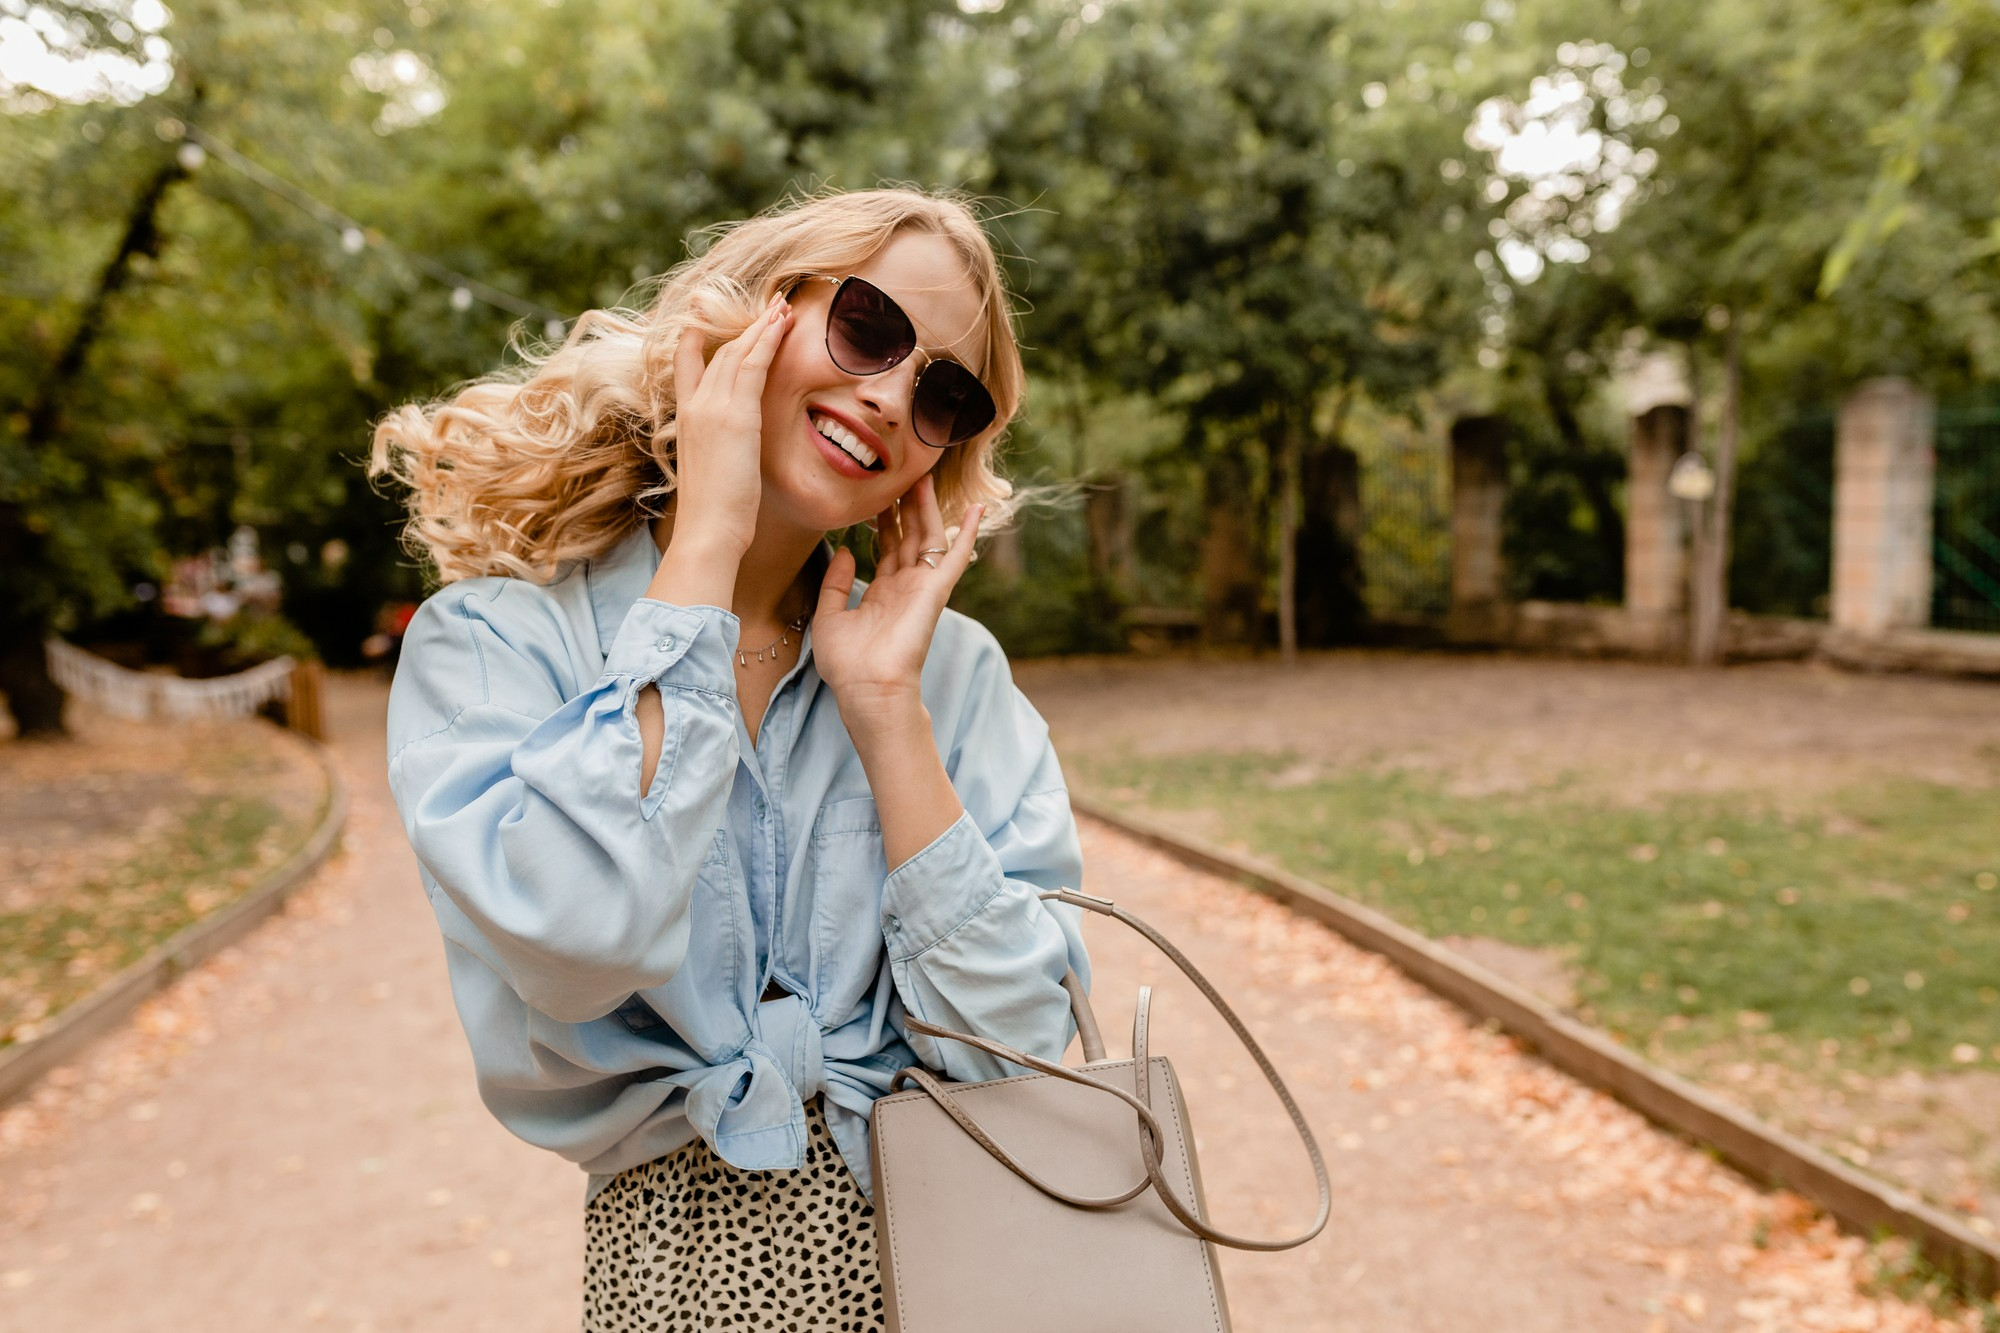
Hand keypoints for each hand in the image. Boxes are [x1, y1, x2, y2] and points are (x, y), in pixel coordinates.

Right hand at [665, 295, 792, 558]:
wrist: (708, 530)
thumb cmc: (714, 514)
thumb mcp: (712, 471)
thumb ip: (721, 449)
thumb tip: (733, 452)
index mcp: (685, 419)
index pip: (687, 366)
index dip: (696, 338)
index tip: (706, 317)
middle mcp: (694, 405)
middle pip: (719, 352)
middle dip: (746, 327)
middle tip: (769, 305)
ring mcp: (712, 407)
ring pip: (738, 352)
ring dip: (763, 326)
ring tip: (783, 306)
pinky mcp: (734, 414)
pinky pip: (753, 364)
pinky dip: (768, 339)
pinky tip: (783, 322)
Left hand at [812, 473, 983, 739]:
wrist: (868, 688)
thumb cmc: (847, 664)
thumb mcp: (829, 616)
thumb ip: (835, 582)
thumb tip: (845, 549)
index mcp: (882, 593)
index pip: (887, 548)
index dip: (885, 520)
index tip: (880, 492)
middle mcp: (905, 587)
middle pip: (910, 536)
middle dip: (906, 505)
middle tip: (903, 472)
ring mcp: (923, 587)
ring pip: (929, 537)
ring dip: (928, 507)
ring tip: (924, 475)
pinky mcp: (936, 590)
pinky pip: (957, 556)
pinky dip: (968, 532)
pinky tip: (977, 508)